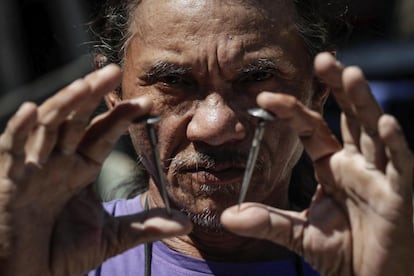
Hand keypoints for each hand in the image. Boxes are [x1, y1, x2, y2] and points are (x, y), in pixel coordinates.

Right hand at [0, 65, 190, 274]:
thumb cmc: (60, 255)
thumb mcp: (110, 238)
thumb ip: (145, 226)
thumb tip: (186, 222)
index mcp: (79, 170)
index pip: (101, 134)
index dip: (121, 117)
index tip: (146, 103)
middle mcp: (56, 163)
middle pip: (74, 120)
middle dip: (92, 95)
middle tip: (115, 72)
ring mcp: (31, 169)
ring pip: (46, 126)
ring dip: (64, 104)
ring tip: (84, 85)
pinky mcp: (6, 181)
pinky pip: (9, 150)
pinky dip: (18, 129)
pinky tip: (32, 110)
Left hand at [222, 53, 413, 274]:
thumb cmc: (343, 253)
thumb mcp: (299, 235)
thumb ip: (267, 223)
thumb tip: (227, 218)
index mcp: (332, 167)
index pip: (312, 130)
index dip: (292, 112)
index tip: (266, 96)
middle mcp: (356, 164)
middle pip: (348, 118)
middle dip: (338, 89)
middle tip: (323, 59)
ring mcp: (380, 176)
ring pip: (373, 132)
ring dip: (364, 103)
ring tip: (351, 74)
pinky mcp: (399, 195)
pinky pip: (400, 165)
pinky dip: (394, 145)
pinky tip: (385, 125)